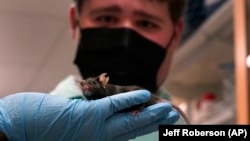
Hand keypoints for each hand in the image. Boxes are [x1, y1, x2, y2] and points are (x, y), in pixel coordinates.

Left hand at [0, 90, 178, 140]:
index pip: (128, 134)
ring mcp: (96, 128)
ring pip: (129, 122)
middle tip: (173, 116)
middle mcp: (102, 139)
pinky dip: (129, 101)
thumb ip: (98, 124)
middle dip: (155, 123)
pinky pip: (113, 108)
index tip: (160, 121)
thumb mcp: (78, 131)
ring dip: (149, 114)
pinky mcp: (88, 117)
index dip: (146, 127)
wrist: (23, 129)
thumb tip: (114, 112)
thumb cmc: (47, 130)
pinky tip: (144, 95)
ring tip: (166, 109)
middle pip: (134, 130)